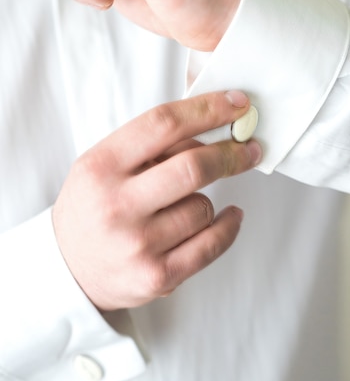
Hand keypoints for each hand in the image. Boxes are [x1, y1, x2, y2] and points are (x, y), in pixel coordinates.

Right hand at [52, 91, 261, 309]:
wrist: (69, 268)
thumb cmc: (94, 207)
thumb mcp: (105, 164)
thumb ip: (152, 145)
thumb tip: (215, 126)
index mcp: (101, 166)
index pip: (163, 124)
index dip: (208, 109)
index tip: (237, 104)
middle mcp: (117, 205)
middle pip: (193, 166)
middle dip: (231, 153)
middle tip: (249, 147)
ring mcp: (137, 244)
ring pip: (204, 206)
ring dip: (206, 199)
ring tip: (182, 205)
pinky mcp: (157, 276)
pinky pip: (213, 244)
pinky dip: (229, 225)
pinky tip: (229, 216)